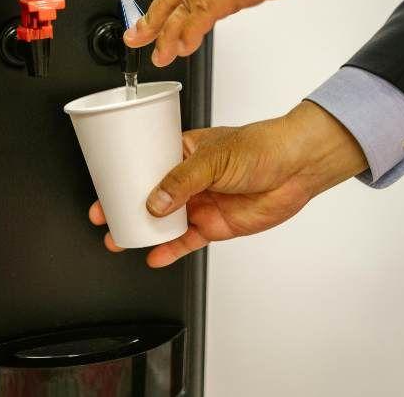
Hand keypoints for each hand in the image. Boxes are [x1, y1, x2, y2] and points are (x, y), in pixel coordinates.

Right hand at [88, 101, 366, 267]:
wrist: (299, 167)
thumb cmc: (263, 146)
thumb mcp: (214, 158)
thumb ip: (182, 181)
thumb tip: (155, 202)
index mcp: (182, 153)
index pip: (143, 165)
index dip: (121, 177)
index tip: (103, 188)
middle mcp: (188, 179)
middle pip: (149, 197)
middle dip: (124, 208)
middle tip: (104, 218)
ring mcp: (200, 203)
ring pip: (163, 221)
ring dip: (143, 232)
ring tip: (121, 240)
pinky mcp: (215, 225)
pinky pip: (186, 241)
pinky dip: (170, 250)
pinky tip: (155, 256)